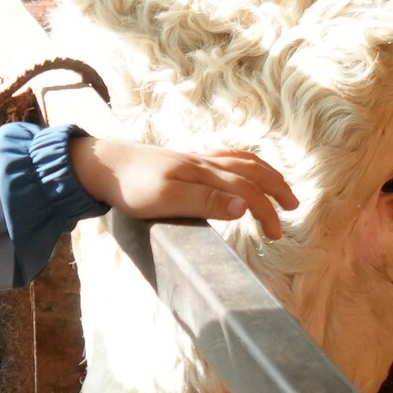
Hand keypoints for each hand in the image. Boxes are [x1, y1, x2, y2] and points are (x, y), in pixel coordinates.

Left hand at [70, 135, 296, 241]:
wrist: (100, 166)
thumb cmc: (131, 187)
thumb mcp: (167, 199)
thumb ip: (207, 203)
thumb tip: (246, 207)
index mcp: (204, 173)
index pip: (248, 191)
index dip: (267, 212)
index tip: (276, 236)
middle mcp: (204, 163)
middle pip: (251, 170)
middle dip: (275, 188)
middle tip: (292, 208)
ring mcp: (194, 160)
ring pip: (240, 161)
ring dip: (264, 173)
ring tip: (277, 188)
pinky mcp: (183, 161)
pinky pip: (224, 156)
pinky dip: (243, 163)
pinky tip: (240, 172)